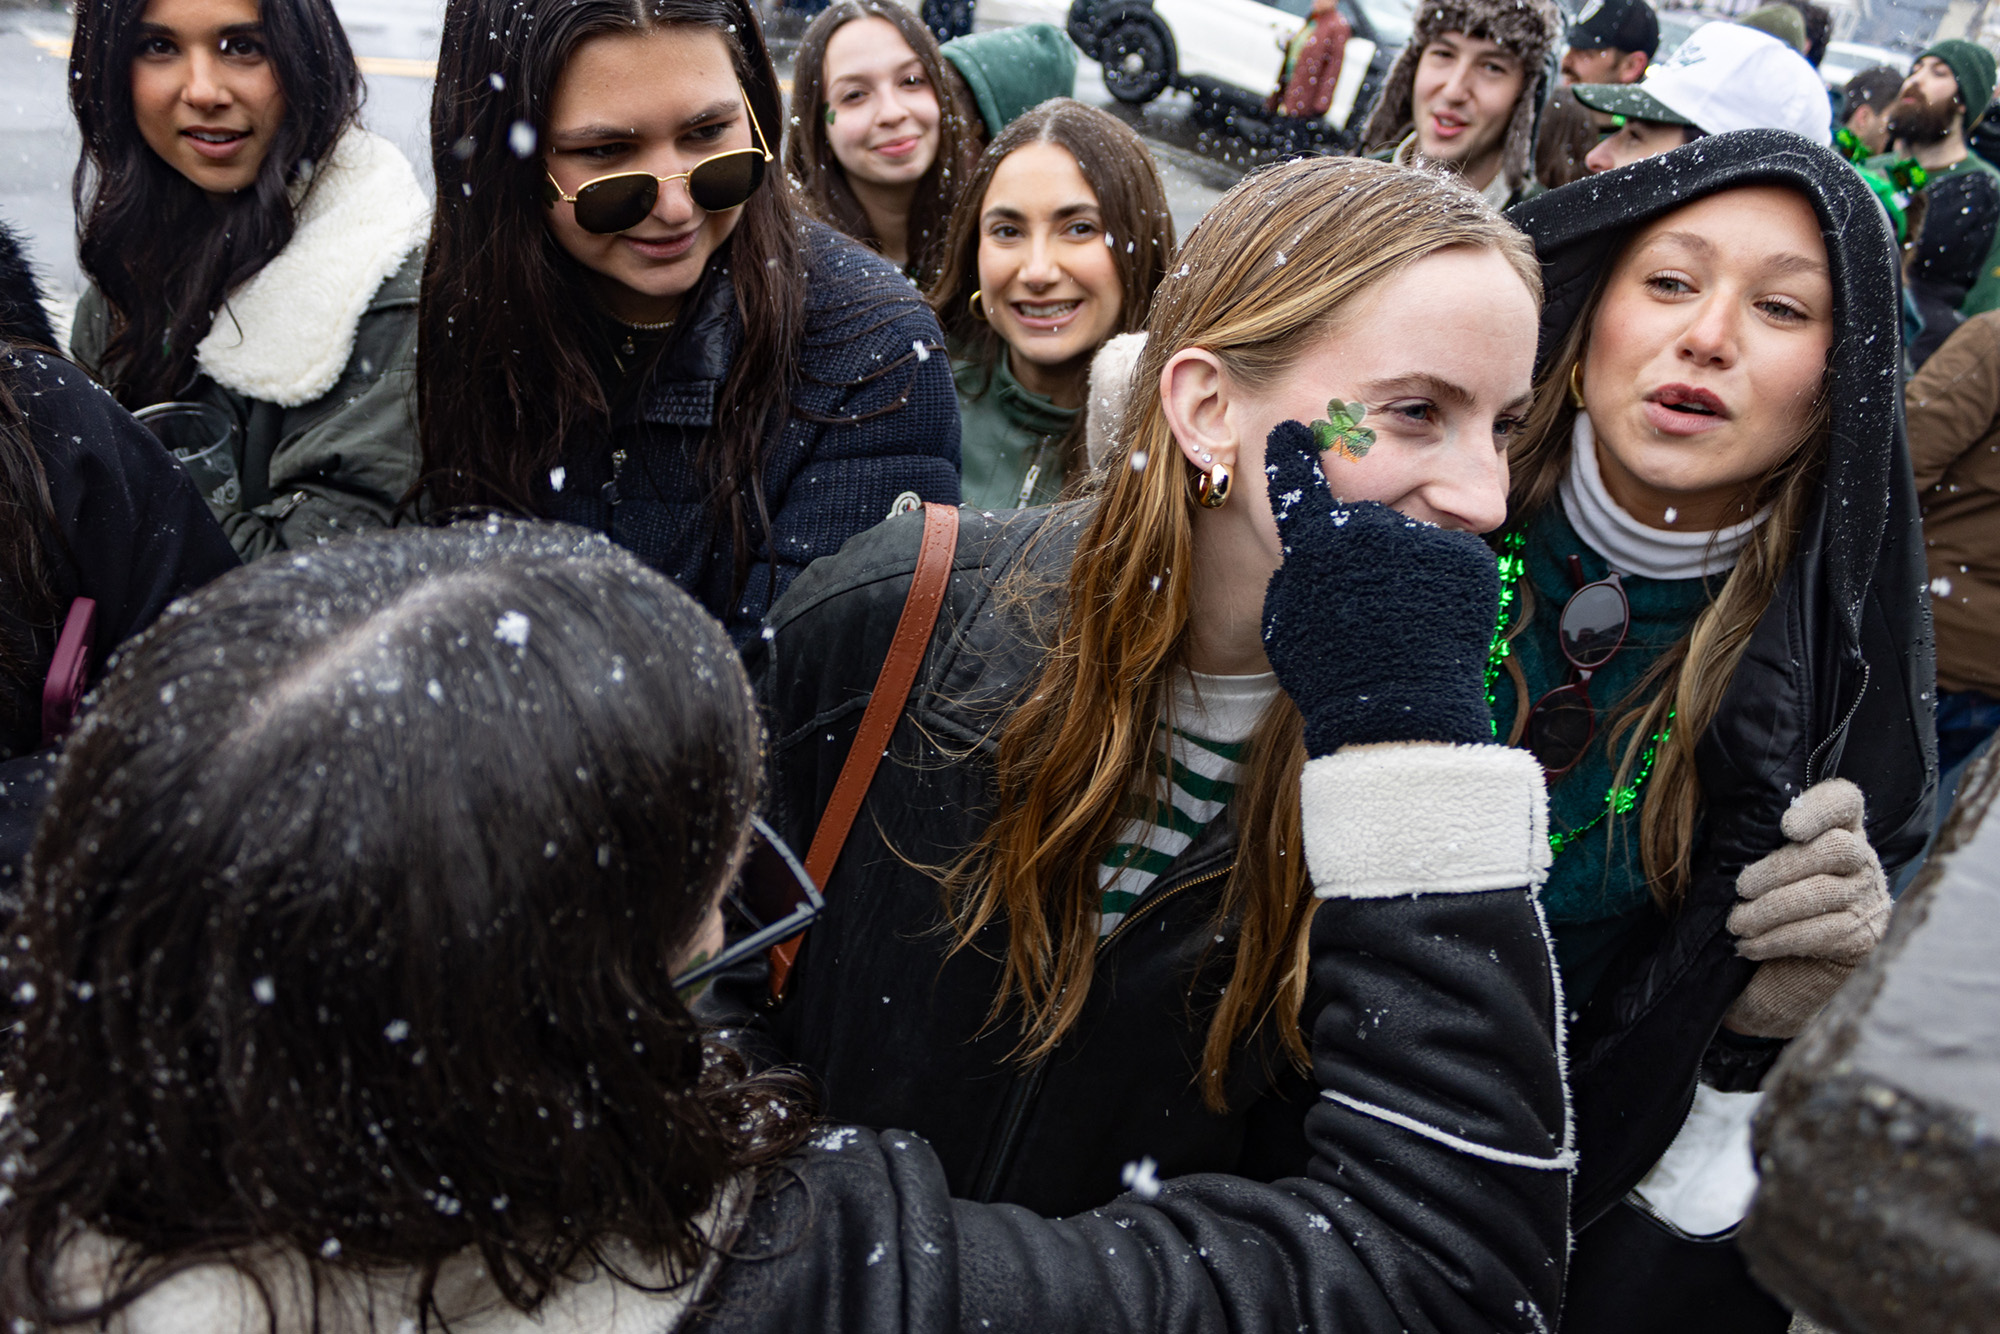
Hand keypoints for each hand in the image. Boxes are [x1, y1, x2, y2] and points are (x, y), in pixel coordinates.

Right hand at [1260, 420, 1497, 757]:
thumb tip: (1314, 549)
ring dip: (1408, 570)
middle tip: (1370, 608)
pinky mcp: (1469, 558)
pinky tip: (1432, 621)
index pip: (1297, 486)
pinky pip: (1449, 561)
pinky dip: (1443, 584)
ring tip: (1404, 621)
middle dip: (1369, 554)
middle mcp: (1370, 525)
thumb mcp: (1290, 621)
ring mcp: (1424, 538)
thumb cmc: (1333, 674)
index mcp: (1318, 542)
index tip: (1289, 431)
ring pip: (1413, 541)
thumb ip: (1301, 572)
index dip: (1291, 457)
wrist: (1399, 713)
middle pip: (1368, 522)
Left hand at [1722, 778, 1891, 1038]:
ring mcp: (1869, 899)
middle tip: (1741, 887)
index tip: (1786, 825)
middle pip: (1835, 848)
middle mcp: (1863, 860)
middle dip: (1780, 868)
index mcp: (1838, 830)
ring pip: (1825, 893)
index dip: (1820, 808)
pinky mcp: (1862, 938)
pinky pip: (1821, 933)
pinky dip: (1778, 939)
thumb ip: (1755, 843)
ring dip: (1771, 910)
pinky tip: (1749, 946)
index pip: (1844, 802)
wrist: (1780, 974)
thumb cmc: (1763, 906)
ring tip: (1736, 923)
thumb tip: (1726, 830)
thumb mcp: (1759, 868)